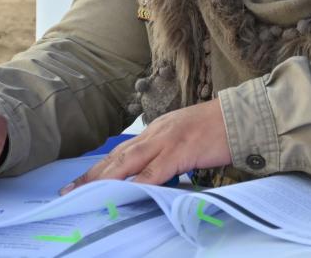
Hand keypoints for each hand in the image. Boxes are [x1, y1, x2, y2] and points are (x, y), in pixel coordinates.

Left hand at [60, 98, 230, 194]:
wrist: (240, 117)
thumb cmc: (216, 130)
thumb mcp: (185, 140)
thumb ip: (168, 156)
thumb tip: (153, 177)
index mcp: (156, 131)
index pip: (122, 151)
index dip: (100, 166)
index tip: (81, 180)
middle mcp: (156, 133)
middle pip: (117, 156)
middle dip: (92, 174)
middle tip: (69, 190)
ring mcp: (168, 140)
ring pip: (129, 162)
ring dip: (105, 179)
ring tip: (86, 193)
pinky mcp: (182, 150)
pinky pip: (156, 171)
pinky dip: (140, 182)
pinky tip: (126, 192)